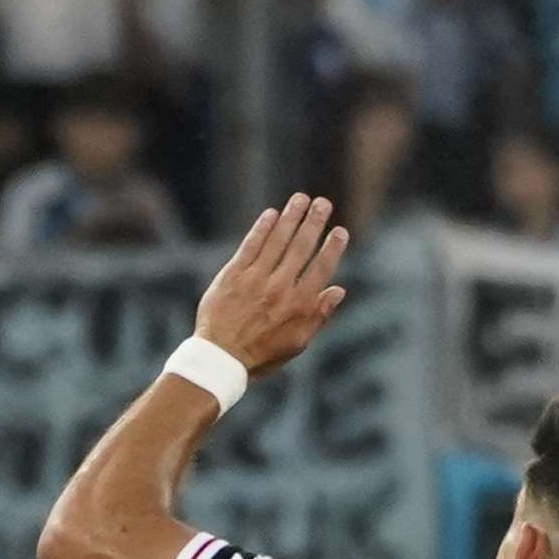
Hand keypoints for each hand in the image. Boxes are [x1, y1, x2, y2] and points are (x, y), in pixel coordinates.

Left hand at [193, 192, 350, 377]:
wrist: (219, 359)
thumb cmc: (260, 355)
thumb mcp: (296, 343)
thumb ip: (319, 316)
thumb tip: (339, 290)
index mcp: (298, 306)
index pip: (321, 269)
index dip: (332, 248)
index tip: (339, 231)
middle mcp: (279, 289)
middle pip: (301, 248)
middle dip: (313, 223)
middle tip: (322, 203)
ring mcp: (255, 280)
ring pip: (277, 241)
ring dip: (290, 217)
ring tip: (300, 199)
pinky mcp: (232, 275)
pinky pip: (250, 246)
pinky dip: (262, 228)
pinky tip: (271, 214)